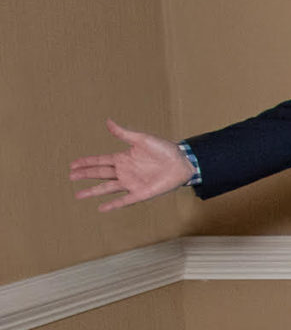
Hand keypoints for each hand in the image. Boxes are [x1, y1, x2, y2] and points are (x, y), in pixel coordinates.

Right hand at [69, 120, 190, 209]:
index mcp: (123, 158)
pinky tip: (101, 208)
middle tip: (70, 177)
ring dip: (93, 191)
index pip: (100, 161)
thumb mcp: (142, 139)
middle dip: (85, 175)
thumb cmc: (164, 149)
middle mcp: (125, 171)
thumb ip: (123, 133)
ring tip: (78, 195)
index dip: (86, 163)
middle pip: (100, 174)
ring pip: (107, 188)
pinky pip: (124, 200)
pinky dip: (113, 204)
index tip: (72, 165)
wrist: (182, 162)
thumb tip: (108, 121)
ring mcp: (132, 183)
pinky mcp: (141, 193)